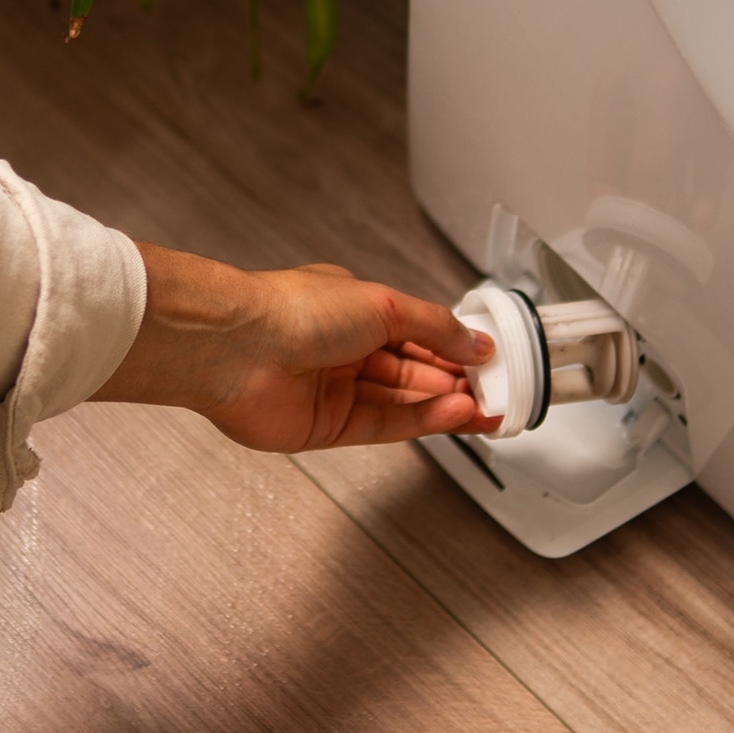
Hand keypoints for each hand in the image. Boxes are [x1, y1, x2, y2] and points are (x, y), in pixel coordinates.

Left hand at [89, 242, 500, 451]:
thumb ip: (436, 328)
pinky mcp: (328, 428)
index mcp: (355, 311)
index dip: (456, 349)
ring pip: (404, 403)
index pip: (419, 334)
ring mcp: (337, 390)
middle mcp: (345, 351)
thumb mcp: (385, 304)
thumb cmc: (291, 310)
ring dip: (446, 405)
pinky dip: (422, 422)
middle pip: (415, 373)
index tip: (490, 361)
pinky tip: (453, 416)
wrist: (235, 349)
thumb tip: (475, 342)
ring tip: (485, 409)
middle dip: (457, 382)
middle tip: (497, 392)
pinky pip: (386, 426)